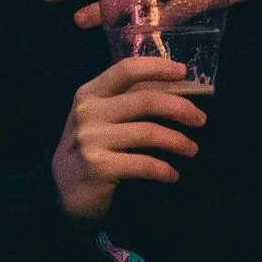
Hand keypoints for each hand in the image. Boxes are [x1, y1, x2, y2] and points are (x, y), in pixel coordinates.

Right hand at [51, 56, 206, 224]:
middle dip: (180, 108)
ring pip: (148, 132)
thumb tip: (173, 88)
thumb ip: (125, 102)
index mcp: (89, 94)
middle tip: (200, 119)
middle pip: (145, 100)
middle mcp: (88, 112)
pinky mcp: (98, 167)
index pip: (126, 69)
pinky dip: (164, 170)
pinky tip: (172, 175)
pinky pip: (143, 164)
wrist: (60, 193)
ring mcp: (91, 139)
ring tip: (192, 149)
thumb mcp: (99, 120)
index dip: (158, 67)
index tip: (184, 72)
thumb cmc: (89, 151)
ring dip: (178, 141)